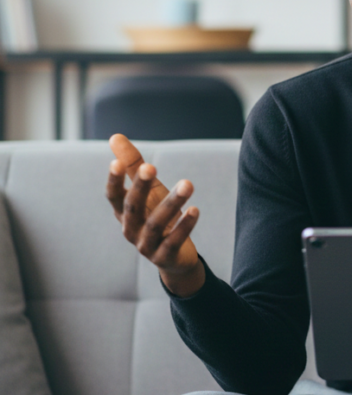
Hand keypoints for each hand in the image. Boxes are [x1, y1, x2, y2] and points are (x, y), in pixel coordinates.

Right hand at [106, 134, 204, 296]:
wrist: (174, 257)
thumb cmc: (156, 215)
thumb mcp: (148, 190)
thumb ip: (133, 165)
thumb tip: (115, 137)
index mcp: (124, 212)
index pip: (113, 196)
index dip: (113, 181)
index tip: (116, 162)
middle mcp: (130, 229)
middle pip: (133, 207)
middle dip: (141, 187)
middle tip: (151, 166)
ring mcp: (146, 245)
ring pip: (156, 223)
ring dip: (172, 203)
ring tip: (188, 183)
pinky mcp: (165, 257)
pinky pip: (173, 240)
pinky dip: (184, 226)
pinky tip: (195, 209)